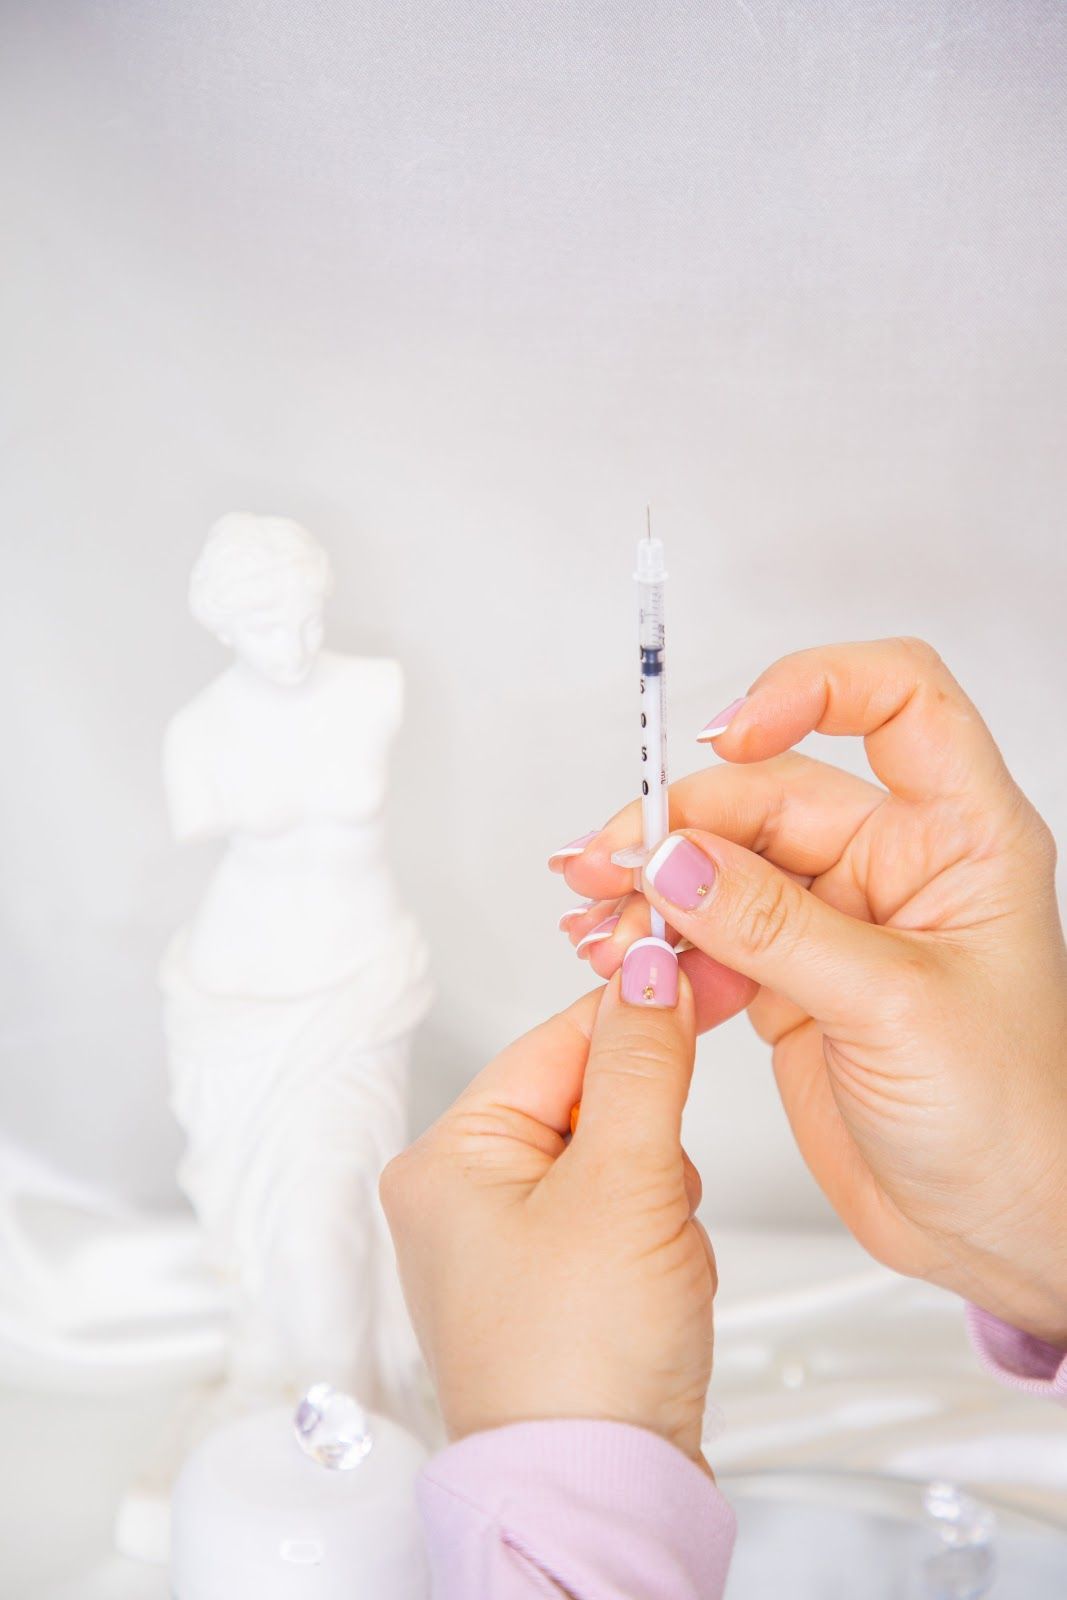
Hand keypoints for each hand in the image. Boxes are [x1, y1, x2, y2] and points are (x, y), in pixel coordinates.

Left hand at [380, 968, 721, 1461]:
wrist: (601, 1499)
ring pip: (618, 1159)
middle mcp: (460, 1196)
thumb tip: (651, 967)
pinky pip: (620, 1217)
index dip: (639, 1015)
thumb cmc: (583, 1365)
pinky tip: (653, 1293)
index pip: (558, 1040)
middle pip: (590, 1100)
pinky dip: (656, 1242)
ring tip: (650, 1264)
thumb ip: (643, 1062)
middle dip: (650, 1146)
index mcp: (447, 1158)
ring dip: (659, 1198)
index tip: (705, 979)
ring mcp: (503, 1246)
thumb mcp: (626, 1183)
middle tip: (657, 1197)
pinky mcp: (549, 1287)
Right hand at [557, 639, 1066, 1344]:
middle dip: (680, 822)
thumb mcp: (892, 1008)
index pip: (896, 698)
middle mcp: (895, 863)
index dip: (811, 688)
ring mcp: (837, 918)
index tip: (729, 733)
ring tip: (595, 915)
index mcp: (959, 838)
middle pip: (769, 794)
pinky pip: (708, 930)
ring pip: (724, 862)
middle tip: (609, 864)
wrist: (995, 1230)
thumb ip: (774, 928)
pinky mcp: (790, 976)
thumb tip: (674, 858)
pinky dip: (657, 940)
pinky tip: (619, 957)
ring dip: (652, 881)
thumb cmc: (1011, 1121)